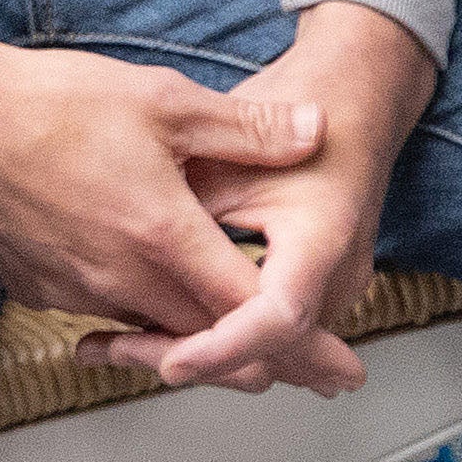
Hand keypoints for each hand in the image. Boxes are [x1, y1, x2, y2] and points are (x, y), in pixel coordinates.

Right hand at [0, 22, 405, 394]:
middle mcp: (119, 278)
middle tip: (318, 373)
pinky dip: (152, 322)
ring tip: (255, 348)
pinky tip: (171, 308)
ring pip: (160, 336)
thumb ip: (249, 127)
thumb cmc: (50, 103)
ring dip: (209, 345)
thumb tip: (316, 130)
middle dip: (270, 361)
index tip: (342, 370)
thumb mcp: (165, 99)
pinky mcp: (42, 289)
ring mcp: (77, 290)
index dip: (305, 346)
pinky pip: (112, 318)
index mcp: (162, 235)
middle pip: (211, 343)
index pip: (250, 315)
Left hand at [136, 5, 433, 390]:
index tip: (171, 361)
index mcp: (323, 239)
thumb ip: (186, 210)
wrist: (354, 101)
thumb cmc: (298, 112)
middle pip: (268, 354)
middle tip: (108, 351)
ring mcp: (332, 293)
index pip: (281, 318)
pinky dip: (209, 337)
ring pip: (262, 354)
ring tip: (109, 348)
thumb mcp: (227, 151)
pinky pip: (262, 335)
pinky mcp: (314, 295)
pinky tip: (145, 331)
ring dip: (194, 353)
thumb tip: (124, 257)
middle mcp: (339, 279)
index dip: (225, 347)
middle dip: (190, 360)